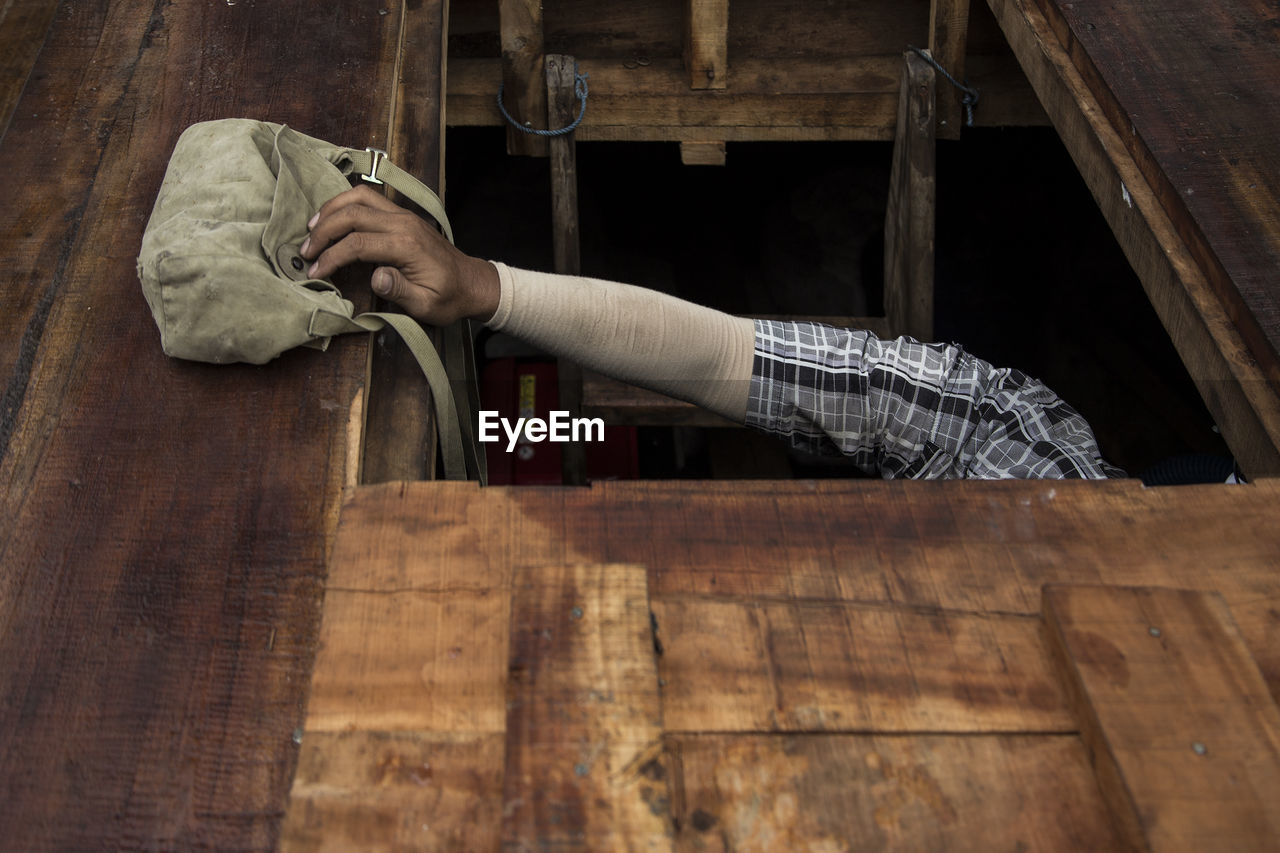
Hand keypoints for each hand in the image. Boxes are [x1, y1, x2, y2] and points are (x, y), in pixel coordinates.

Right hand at [299, 185, 498, 324]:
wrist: (471, 283)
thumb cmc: (449, 298)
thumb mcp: (427, 305)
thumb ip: (400, 291)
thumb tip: (374, 277)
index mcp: (408, 246)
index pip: (358, 244)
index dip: (332, 257)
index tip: (315, 273)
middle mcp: (404, 223)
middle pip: (353, 214)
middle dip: (323, 231)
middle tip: (304, 252)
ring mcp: (404, 215)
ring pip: (360, 197)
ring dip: (332, 210)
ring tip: (311, 229)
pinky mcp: (402, 214)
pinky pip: (369, 198)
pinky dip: (345, 203)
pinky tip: (331, 217)